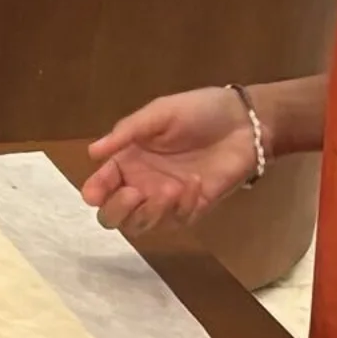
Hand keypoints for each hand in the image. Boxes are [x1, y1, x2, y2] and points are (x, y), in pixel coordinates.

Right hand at [81, 87, 258, 236]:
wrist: (244, 122)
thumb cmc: (197, 112)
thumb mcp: (158, 114)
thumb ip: (126, 133)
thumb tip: (92, 152)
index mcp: (127, 161)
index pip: (100, 186)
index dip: (94, 193)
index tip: (96, 193)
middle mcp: (140, 184)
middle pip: (113, 216)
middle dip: (117, 210)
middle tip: (133, 194)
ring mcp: (166, 200)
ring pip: (141, 226)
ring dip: (151, 211)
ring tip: (170, 187)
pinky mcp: (193, 209)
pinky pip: (177, 220)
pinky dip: (183, 205)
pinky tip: (196, 182)